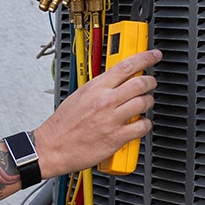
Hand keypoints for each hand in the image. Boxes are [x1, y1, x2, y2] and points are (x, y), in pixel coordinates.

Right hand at [32, 48, 160, 179]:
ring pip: (144, 103)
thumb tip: (113, 81)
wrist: (51, 148)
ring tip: (144, 104)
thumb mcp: (77, 97)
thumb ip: (97, 88)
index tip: (154, 56)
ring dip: (148, 102)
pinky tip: (140, 124)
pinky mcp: (116, 137)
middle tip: (151, 83)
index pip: (126, 66)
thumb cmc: (61, 126)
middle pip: (140, 83)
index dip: (145, 58)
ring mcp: (112, 119)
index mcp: (95, 88)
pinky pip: (142, 127)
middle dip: (150, 82)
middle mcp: (105, 101)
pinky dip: (145, 124)